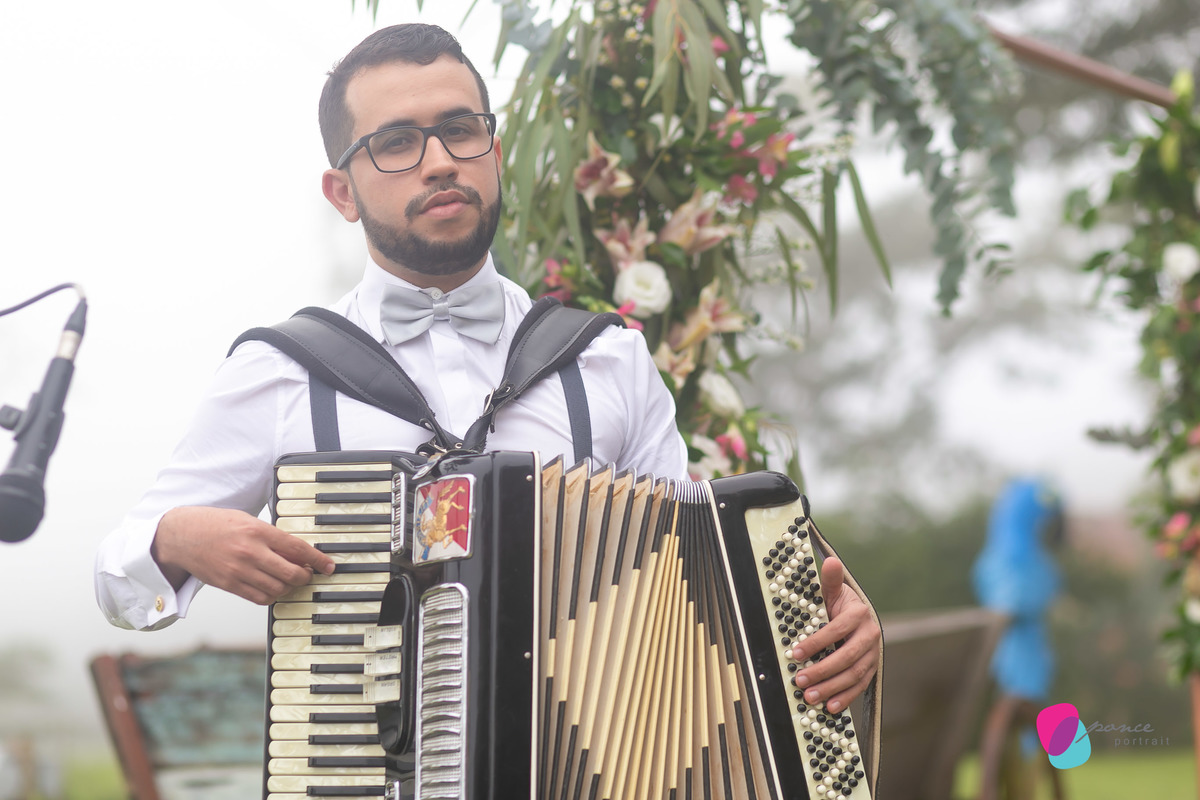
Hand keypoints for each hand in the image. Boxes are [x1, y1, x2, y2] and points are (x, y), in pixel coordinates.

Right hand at [152, 506, 334, 604]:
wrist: (181, 536)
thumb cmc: (216, 524)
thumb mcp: (247, 520)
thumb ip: (271, 536)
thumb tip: (298, 552)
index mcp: (257, 531)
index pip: (297, 548)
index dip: (318, 560)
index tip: (329, 566)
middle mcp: (250, 552)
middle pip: (291, 573)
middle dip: (306, 576)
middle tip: (308, 573)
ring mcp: (239, 571)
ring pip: (278, 589)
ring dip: (290, 587)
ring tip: (291, 580)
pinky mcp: (229, 585)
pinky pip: (260, 597)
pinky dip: (273, 596)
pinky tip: (274, 588)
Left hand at [787, 556, 880, 713]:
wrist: (860, 615)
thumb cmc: (840, 604)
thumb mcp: (834, 590)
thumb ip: (831, 580)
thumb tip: (830, 561)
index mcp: (859, 614)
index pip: (837, 630)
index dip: (816, 643)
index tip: (795, 653)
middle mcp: (870, 634)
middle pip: (847, 657)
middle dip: (822, 670)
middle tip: (800, 680)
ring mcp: (873, 653)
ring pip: (854, 674)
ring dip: (832, 687)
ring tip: (810, 696)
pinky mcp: (872, 668)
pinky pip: (861, 685)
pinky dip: (846, 697)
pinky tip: (831, 706)